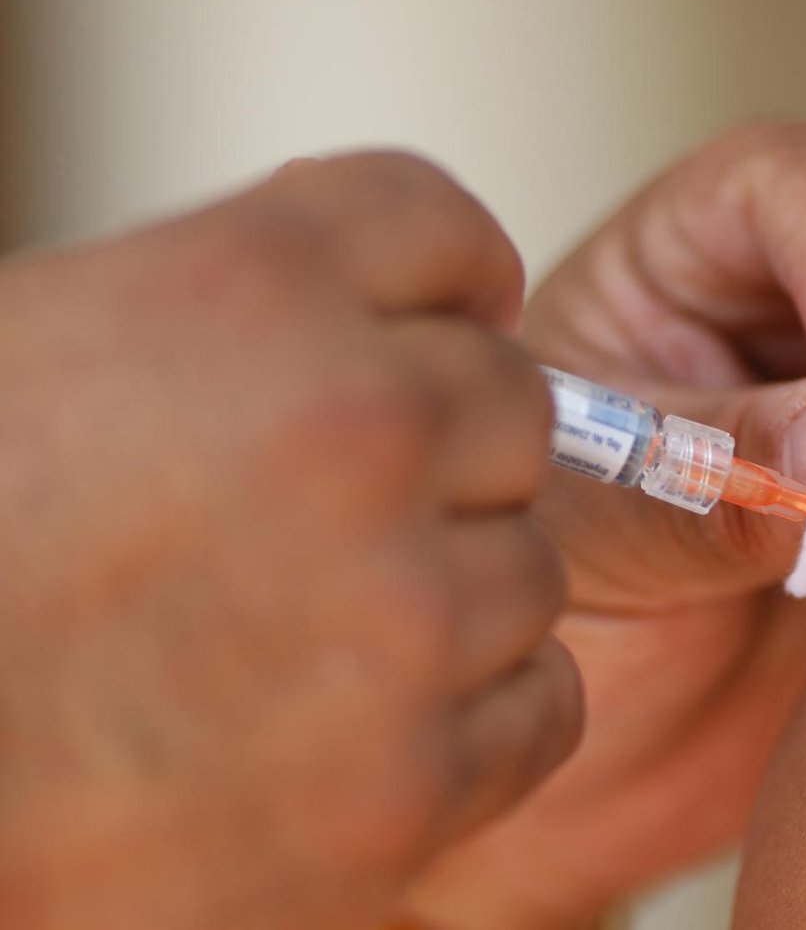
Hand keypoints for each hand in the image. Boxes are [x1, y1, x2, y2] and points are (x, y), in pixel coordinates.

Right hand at [0, 153, 580, 929]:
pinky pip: (540, 709)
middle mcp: (354, 429)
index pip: (442, 232)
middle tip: (357, 509)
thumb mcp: (42, 347)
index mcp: (248, 288)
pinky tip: (375, 725)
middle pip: (515, 403)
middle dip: (451, 448)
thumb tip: (373, 298)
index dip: (451, 281)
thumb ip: (227, 309)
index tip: (456, 318)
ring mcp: (396, 615)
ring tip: (329, 634)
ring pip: (533, 564)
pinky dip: (479, 717)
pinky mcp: (404, 789)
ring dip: (457, 592)